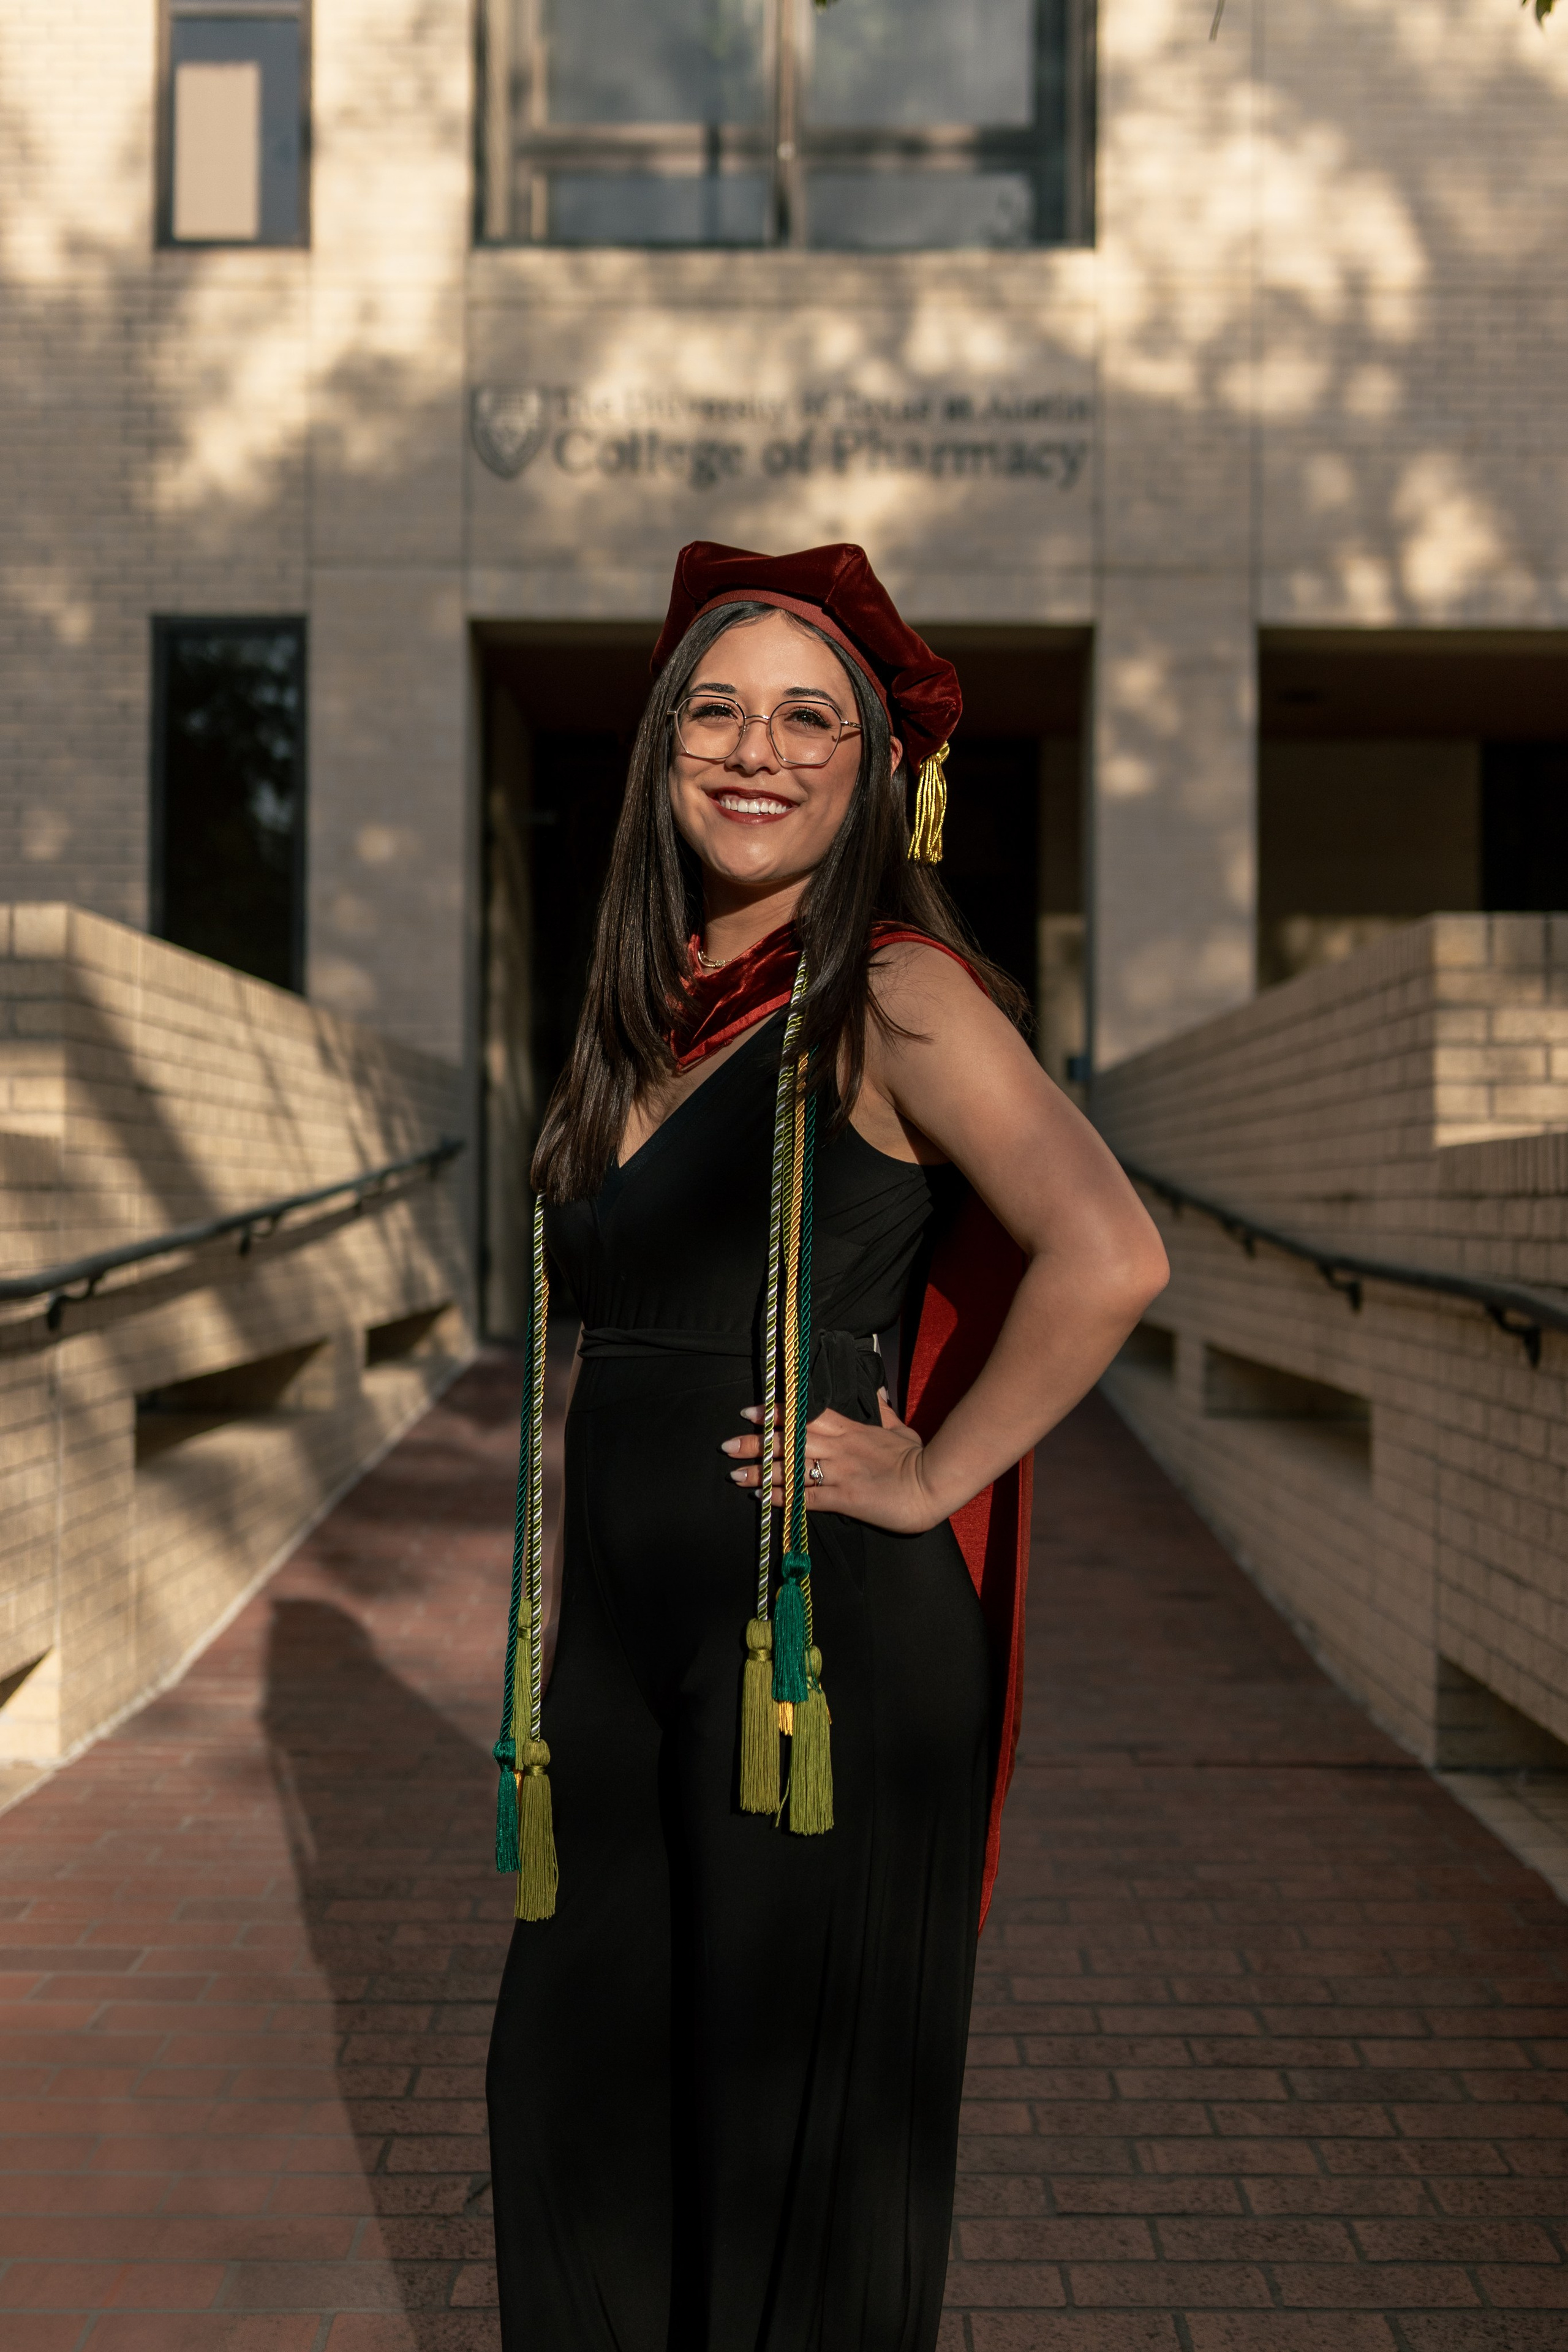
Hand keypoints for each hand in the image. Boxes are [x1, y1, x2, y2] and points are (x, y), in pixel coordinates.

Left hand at [720, 1393, 946, 1534]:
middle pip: (791, 1440)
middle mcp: (840, 1448)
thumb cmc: (917, 1457)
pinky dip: (783, 1498)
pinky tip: (762, 1498)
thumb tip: (877, 1392)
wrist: (933, 1483)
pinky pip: (807, 1497)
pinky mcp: (845, 1498)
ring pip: (792, 1468)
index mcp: (851, 1429)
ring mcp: (841, 1472)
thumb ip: (882, 1411)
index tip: (752, 1411)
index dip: (776, 1413)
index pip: (806, 1414)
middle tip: (728, 1443)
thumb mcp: (899, 1428)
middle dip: (757, 1442)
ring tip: (735, 1472)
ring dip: (762, 1471)